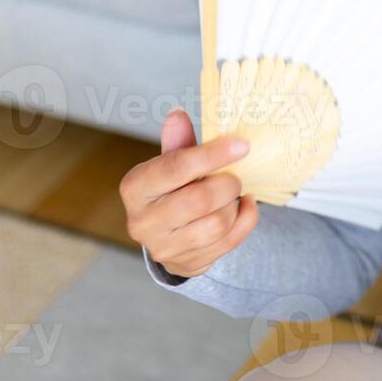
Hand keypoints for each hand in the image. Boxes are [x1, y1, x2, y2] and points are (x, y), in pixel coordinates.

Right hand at [121, 108, 259, 278]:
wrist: (168, 234)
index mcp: (135, 188)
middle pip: (199, 200)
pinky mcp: (187, 264)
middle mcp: (142, 222)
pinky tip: (243, 206)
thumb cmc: (172, 188)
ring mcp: (164, 248)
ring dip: (234, 204)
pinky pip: (230, 241)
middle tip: (234, 176)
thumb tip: (177, 115)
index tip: (241, 145)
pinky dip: (246, 219)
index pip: (175, 168)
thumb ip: (177, 141)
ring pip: (217, 224)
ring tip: (232, 193)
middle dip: (227, 183)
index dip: (211, 155)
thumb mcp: (171, 162)